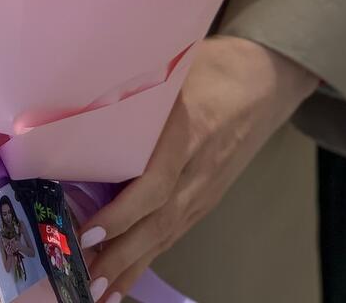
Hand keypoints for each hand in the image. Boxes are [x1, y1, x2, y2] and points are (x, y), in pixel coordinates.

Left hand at [78, 36, 316, 301]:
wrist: (266, 79)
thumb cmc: (213, 66)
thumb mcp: (178, 65)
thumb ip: (138, 84)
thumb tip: (80, 90)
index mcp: (190, 130)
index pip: (157, 182)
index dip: (124, 211)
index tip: (90, 230)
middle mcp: (200, 168)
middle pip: (160, 220)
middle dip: (121, 254)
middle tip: (83, 280)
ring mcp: (206, 187)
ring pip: (167, 233)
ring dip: (131, 265)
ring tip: (96, 293)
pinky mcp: (207, 196)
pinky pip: (175, 232)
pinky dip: (148, 257)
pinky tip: (124, 278)